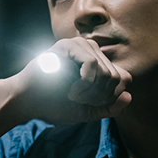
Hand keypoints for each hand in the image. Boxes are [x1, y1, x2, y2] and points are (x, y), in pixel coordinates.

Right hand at [5, 37, 130, 123]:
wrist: (29, 102)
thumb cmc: (55, 104)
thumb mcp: (89, 111)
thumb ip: (110, 107)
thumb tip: (129, 96)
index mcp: (99, 63)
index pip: (124, 78)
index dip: (111, 96)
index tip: (91, 104)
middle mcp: (92, 51)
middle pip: (116, 77)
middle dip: (100, 97)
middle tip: (79, 100)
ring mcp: (81, 46)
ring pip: (106, 72)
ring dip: (90, 92)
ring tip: (73, 95)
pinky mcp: (69, 45)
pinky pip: (92, 64)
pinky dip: (84, 84)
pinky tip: (71, 90)